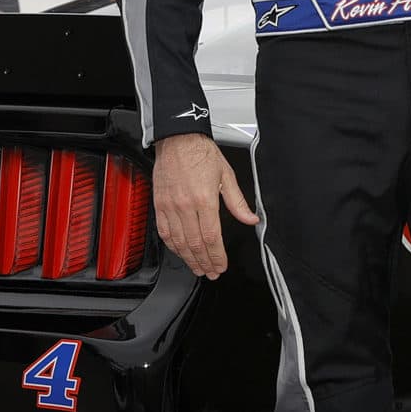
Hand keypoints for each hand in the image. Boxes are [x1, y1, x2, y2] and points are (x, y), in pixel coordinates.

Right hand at [153, 133, 257, 278]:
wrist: (177, 138)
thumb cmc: (201, 152)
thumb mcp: (227, 175)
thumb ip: (238, 202)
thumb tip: (251, 219)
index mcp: (205, 199)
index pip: (212, 238)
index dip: (217, 257)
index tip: (221, 266)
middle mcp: (186, 205)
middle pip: (195, 244)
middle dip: (205, 263)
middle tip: (211, 273)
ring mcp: (170, 206)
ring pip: (179, 242)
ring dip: (189, 259)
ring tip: (198, 268)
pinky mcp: (159, 204)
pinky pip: (164, 231)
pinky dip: (173, 246)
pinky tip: (180, 252)